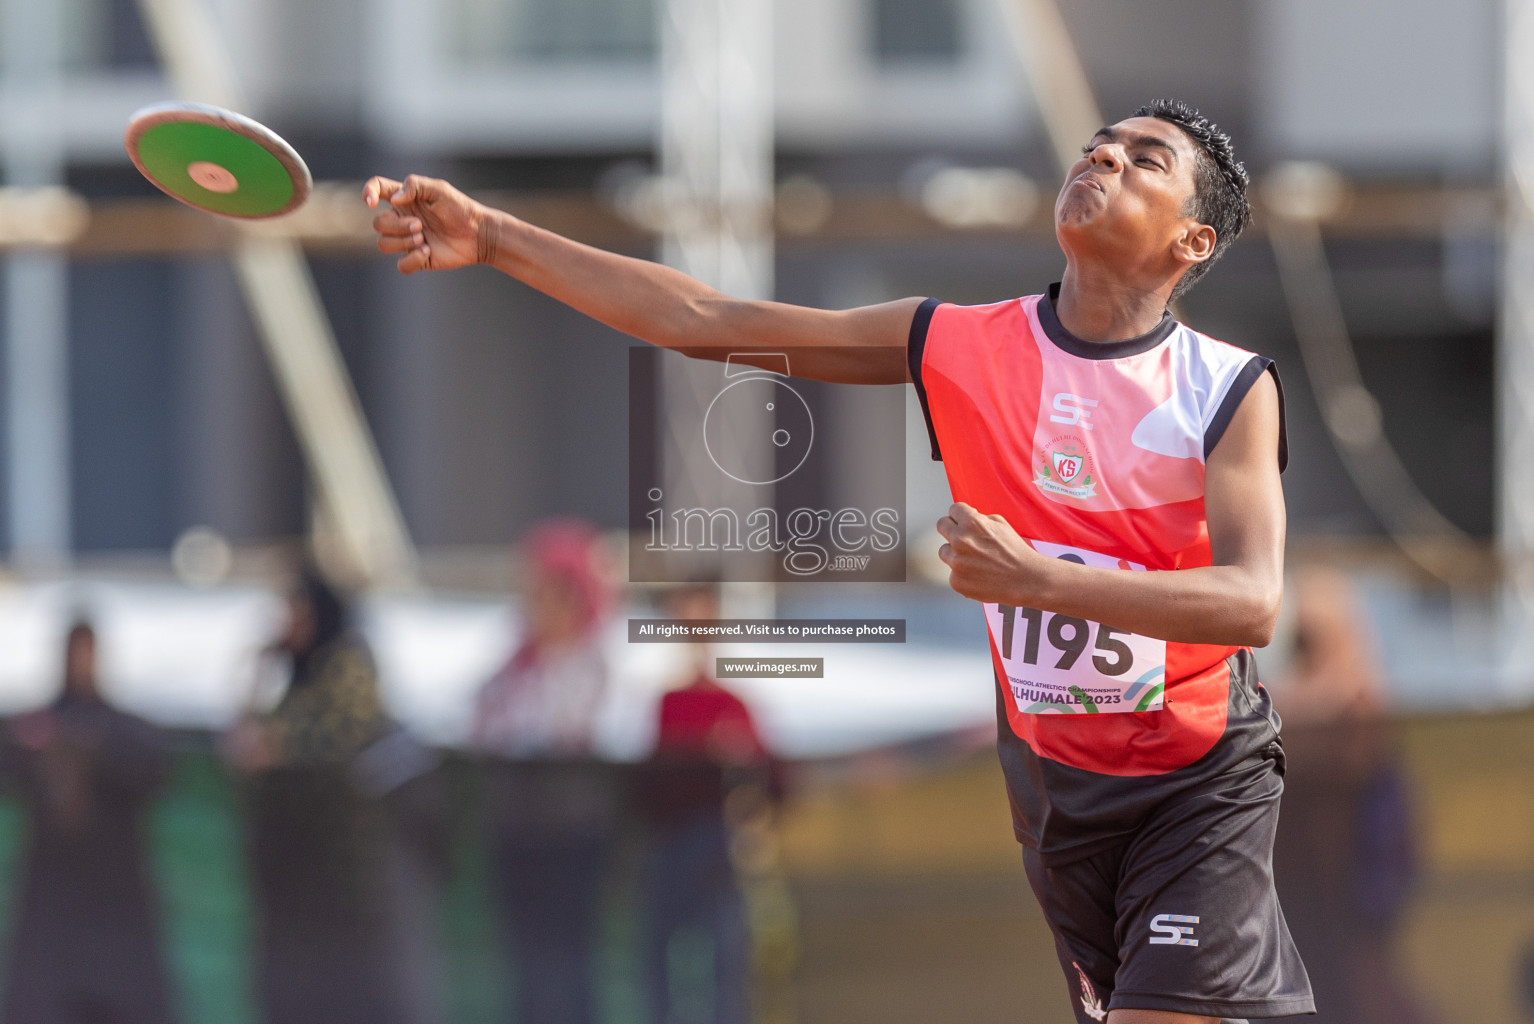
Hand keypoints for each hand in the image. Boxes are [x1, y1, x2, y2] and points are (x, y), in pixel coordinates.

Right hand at [363, 174, 489, 273]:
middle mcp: (402, 218)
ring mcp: (408, 240)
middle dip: (396, 226)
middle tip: (420, 226)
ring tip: (424, 239)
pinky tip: (428, 252)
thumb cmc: (460, 209)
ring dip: (402, 242)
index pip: (377, 189)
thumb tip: (394, 199)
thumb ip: (415, 186)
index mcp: (405, 199)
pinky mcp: (417, 259)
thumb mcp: (440, 189)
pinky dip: (412, 260)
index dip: (368, 192)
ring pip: (383, 244)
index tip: (371, 202)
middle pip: (378, 223)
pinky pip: (401, 265)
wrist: (478, 234)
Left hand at [935, 502, 1052, 604]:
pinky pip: (953, 572)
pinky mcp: (956, 581)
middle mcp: (960, 541)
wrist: (1026, 580)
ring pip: (944, 551)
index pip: (953, 510)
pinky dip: (963, 574)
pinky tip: (979, 575)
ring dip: (955, 553)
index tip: (965, 521)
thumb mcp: (1001, 524)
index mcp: (971, 523)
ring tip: (976, 560)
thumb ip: (979, 518)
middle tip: (964, 537)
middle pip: (942, 526)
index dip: (962, 515)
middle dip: (952, 529)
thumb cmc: (1016, 551)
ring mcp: (956, 563)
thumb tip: (964, 518)